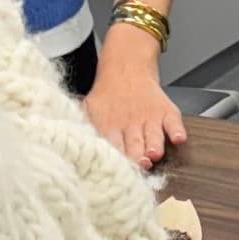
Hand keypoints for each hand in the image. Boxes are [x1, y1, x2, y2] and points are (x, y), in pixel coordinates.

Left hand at [84, 25, 187, 169]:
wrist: (126, 67)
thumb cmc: (106, 95)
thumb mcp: (87, 108)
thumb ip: (78, 125)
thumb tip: (60, 145)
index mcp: (108, 125)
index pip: (110, 146)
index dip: (113, 159)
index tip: (113, 172)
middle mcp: (130, 123)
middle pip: (134, 144)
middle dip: (136, 157)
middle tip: (137, 166)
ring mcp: (149, 117)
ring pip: (153, 135)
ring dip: (154, 145)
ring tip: (154, 154)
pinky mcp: (165, 110)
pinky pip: (174, 121)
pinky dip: (177, 130)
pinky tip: (178, 138)